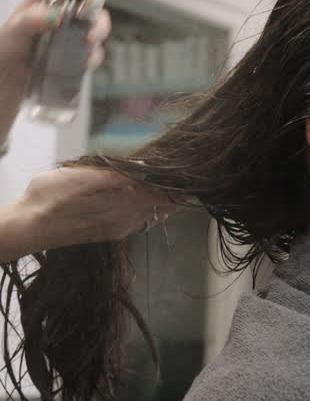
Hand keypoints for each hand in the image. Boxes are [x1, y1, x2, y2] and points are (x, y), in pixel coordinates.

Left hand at [0, 0, 111, 142]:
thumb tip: (58, 15)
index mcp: (37, 3)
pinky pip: (95, 52)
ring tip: (88, 44)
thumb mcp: (10, 38)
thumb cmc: (0, 63)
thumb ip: (30, 22)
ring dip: (100, 29)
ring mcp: (65, 39)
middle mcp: (54, 17)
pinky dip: (96, 56)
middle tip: (91, 12)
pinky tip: (85, 63)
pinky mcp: (72, 61)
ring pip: (96, 23)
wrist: (0, 97)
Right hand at [5, 166, 176, 258]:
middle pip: (161, 204)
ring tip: (175, 189)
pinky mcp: (111, 234)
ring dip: (164, 201)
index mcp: (121, 203)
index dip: (176, 183)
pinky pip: (141, 221)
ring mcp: (119, 228)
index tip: (190, 175)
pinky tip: (151, 202)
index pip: (161, 192)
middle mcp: (126, 219)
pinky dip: (150, 209)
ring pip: (153, 213)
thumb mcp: (81, 176)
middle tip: (186, 179)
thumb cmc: (49, 197)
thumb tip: (143, 167)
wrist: (28, 227)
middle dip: (174, 191)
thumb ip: (114, 173)